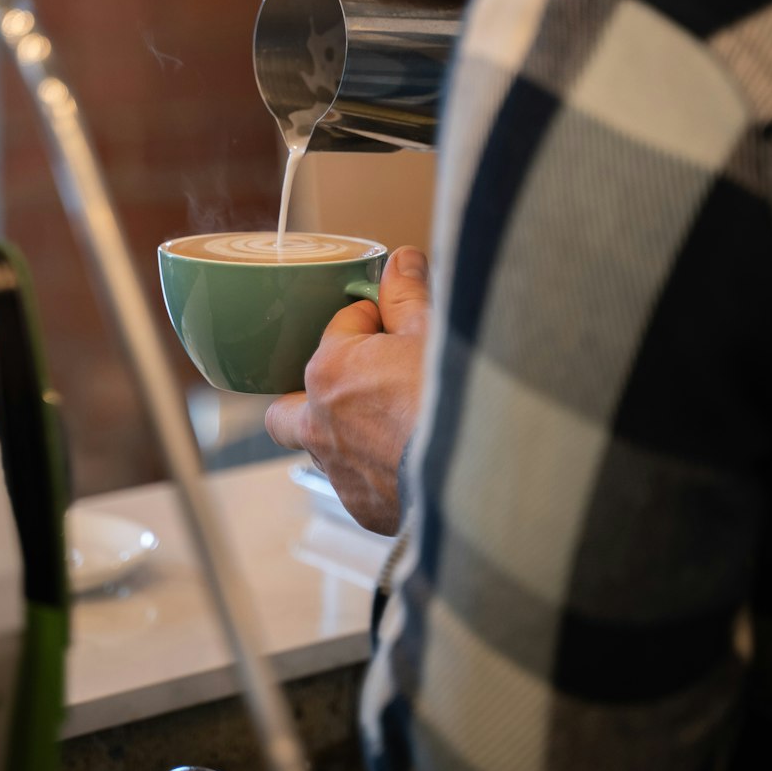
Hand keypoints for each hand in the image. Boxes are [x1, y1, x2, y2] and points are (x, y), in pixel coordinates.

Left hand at [265, 247, 429, 534]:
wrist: (483, 470)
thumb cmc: (454, 395)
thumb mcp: (433, 330)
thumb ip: (408, 294)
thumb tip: (401, 262)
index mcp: (330, 372)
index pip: (341, 330)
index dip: (372, 324)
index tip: (399, 328)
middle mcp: (320, 426)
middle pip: (288, 408)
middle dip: (314, 392)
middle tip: (358, 383)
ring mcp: (341, 473)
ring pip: (322, 450)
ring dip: (347, 434)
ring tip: (395, 426)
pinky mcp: (367, 509)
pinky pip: (359, 486)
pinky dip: (379, 472)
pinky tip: (416, 463)